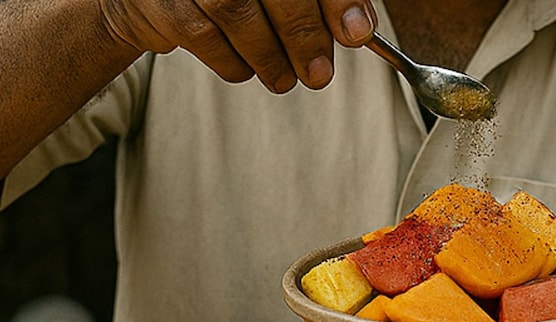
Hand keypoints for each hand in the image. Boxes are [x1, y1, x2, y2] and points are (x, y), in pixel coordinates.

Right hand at [99, 0, 376, 91]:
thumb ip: (317, 3)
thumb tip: (357, 28)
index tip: (357, 33)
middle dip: (302, 34)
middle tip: (318, 73)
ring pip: (232, 9)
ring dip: (267, 55)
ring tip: (284, 78)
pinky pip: (198, 32)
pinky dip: (230, 61)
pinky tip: (246, 68)